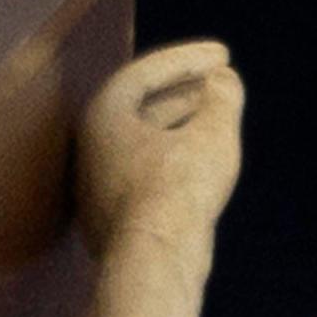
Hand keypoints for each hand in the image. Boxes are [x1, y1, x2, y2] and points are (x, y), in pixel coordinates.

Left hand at [78, 42, 242, 259]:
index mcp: (104, 116)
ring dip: (181, 129)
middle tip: (219, 85)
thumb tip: (224, 81)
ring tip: (214, 125)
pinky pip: (146, 180)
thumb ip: (221, 99)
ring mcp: (99, 188)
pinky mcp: (114, 222)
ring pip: (144, 145)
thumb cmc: (179, 193)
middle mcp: (92, 149)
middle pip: (141, 108)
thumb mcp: (212, 135)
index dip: (188, 59)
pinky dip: (174, 164)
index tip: (223, 55)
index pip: (146, 72)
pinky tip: (201, 172)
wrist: (155, 262)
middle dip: (184, 93)